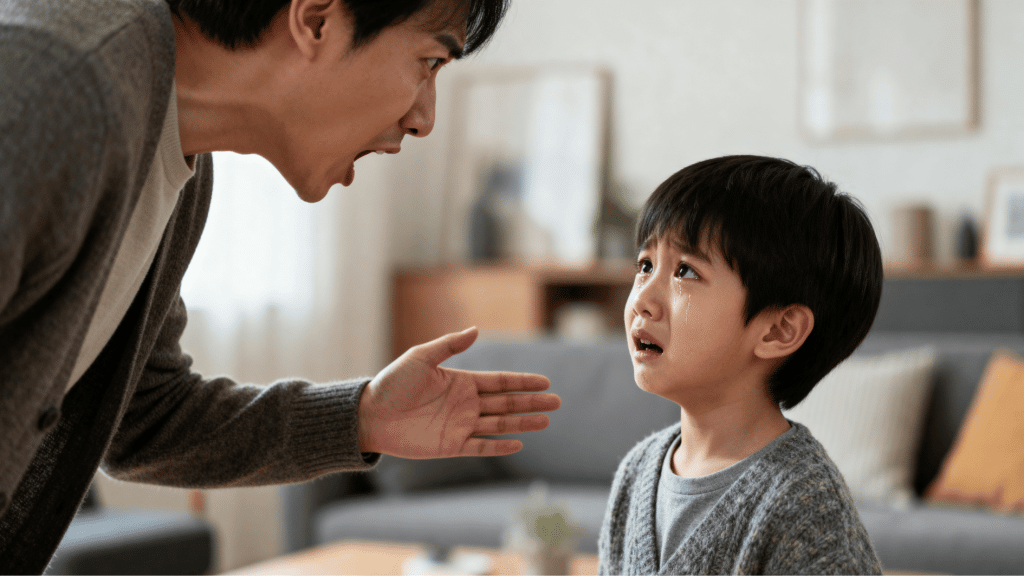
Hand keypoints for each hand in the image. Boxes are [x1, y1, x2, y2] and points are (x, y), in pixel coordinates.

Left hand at [357, 327, 560, 457]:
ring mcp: (460, 426)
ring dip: (523, 423)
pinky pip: (480, 447)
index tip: (545, 383)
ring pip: (499, 424)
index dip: (523, 382)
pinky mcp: (450, 446)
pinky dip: (499, 446)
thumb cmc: (392, 383)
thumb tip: (476, 330)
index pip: (500, 382)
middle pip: (507, 403)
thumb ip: (449, 345)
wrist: (369, 415)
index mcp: (461, 382)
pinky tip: (518, 443)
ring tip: (546, 421)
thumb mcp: (420, 357)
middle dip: (532, 403)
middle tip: (557, 403)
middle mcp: (465, 404)